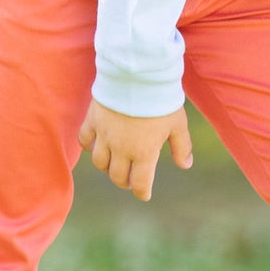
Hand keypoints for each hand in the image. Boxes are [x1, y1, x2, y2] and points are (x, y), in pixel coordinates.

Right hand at [77, 99, 192, 200]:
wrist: (138, 76)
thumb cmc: (162, 100)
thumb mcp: (178, 124)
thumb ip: (181, 146)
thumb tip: (185, 165)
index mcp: (144, 153)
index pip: (140, 183)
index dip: (142, 192)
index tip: (144, 195)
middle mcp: (121, 149)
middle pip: (117, 176)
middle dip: (125, 182)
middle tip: (131, 180)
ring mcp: (104, 136)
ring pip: (99, 162)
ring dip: (107, 168)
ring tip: (114, 165)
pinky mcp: (93, 121)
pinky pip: (84, 140)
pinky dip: (88, 146)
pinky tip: (94, 146)